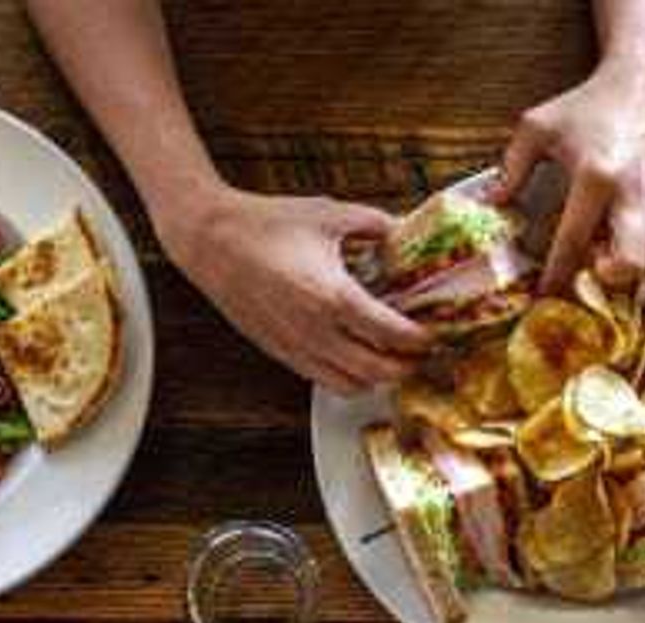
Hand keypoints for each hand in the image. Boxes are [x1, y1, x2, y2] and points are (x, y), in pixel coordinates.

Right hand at [170, 187, 432, 393]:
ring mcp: (297, 348)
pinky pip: (325, 381)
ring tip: (392, 359)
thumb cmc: (265, 225)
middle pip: (378, 371)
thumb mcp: (329, 214)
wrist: (210, 241)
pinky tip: (357, 358)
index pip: (392, 335)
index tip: (433, 333)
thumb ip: (374, 223)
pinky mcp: (281, 354)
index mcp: (333, 297)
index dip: (420, 339)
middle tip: (421, 352)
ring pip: (352, 386)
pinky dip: (349, 378)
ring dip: (378, 378)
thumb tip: (404, 230)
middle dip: (406, 366)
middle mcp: (317, 332)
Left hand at [494, 50, 644, 290]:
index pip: (573, 242)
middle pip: (632, 260)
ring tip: (620, 258)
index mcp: (594, 177)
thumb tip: (492, 203)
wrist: (644, 78)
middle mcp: (633, 191)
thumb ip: (512, 167)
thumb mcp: (538, 127)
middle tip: (592, 271)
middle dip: (610, 279)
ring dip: (643, 267)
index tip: (542, 296)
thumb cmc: (588, 105)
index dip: (556, 276)